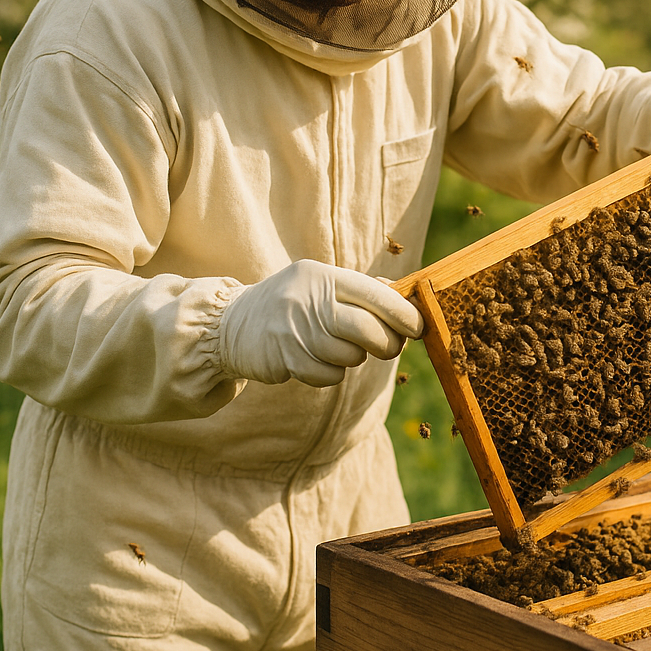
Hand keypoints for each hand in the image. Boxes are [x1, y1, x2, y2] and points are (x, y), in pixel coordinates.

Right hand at [217, 260, 424, 386]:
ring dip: (354, 358)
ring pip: (351, 356)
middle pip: (368, 329)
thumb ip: (363, 290)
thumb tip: (408, 300)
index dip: (403, 314)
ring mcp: (294, 330)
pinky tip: (317, 359)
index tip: (418, 327)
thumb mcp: (322, 284)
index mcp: (323, 275)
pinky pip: (330, 375)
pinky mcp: (284, 359)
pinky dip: (332, 373)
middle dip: (387, 344)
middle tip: (389, 347)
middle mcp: (307, 299)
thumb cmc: (294, 303)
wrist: (233, 324)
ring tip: (338, 347)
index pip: (375, 294)